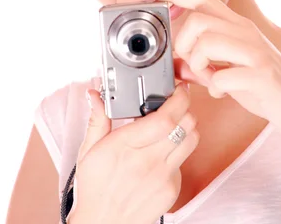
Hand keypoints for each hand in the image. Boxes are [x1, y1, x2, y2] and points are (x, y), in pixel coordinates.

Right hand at [70, 83, 198, 223]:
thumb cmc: (94, 188)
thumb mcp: (89, 151)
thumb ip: (98, 119)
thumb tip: (94, 95)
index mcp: (125, 147)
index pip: (165, 118)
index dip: (178, 98)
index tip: (178, 88)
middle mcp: (148, 162)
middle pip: (186, 124)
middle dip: (185, 107)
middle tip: (177, 102)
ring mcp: (163, 178)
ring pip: (192, 140)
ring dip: (187, 126)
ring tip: (173, 124)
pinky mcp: (172, 190)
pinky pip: (185, 161)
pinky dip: (179, 150)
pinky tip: (164, 151)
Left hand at [144, 0, 280, 147]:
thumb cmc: (264, 87)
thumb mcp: (230, 70)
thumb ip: (203, 64)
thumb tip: (176, 64)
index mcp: (237, 26)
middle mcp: (246, 32)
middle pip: (198, 20)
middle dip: (184, 44)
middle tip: (192, 63)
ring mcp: (255, 51)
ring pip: (207, 42)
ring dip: (199, 65)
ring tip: (208, 78)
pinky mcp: (262, 74)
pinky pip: (222, 76)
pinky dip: (215, 88)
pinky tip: (222, 92)